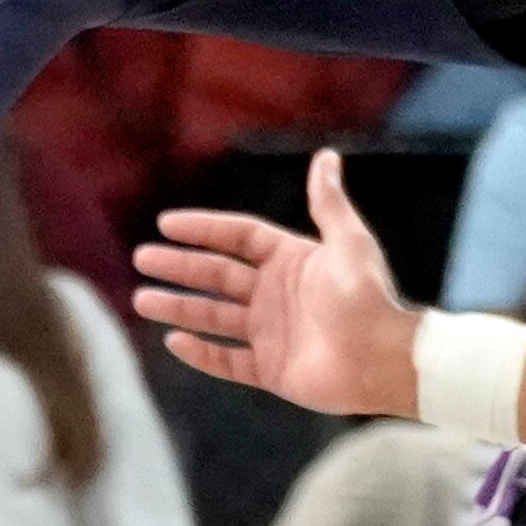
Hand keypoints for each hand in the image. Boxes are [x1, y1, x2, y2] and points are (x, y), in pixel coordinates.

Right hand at [135, 150, 426, 418]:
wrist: (383, 359)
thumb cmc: (369, 297)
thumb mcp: (349, 242)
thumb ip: (329, 203)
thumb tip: (326, 155)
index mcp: (292, 260)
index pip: (239, 237)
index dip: (204, 229)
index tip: (166, 223)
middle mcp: (276, 294)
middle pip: (217, 275)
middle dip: (180, 266)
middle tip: (142, 258)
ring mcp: (270, 333)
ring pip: (213, 317)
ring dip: (179, 306)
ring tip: (142, 299)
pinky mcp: (271, 370)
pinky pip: (228, 361)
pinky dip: (201, 353)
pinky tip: (174, 341)